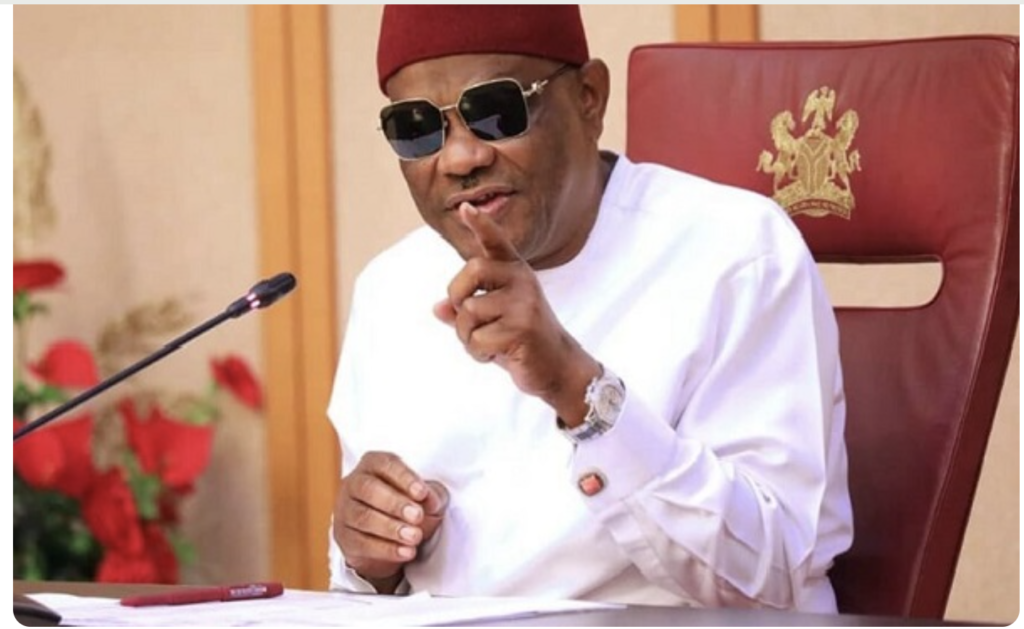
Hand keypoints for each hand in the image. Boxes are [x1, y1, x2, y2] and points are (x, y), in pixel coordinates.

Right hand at [333, 452, 447, 591]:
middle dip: (395, 503)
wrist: (390, 537)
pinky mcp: (344, 537)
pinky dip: (386, 549)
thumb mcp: (426, 497)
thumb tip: (431, 500)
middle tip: (417, 516)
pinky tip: (406, 552)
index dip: (404, 477)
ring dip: (391, 528)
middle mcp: (354, 483)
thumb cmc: (409, 505)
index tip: (422, 493)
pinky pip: (361, 543)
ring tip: (414, 537)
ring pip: (363, 517)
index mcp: (373, 464)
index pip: (385, 464)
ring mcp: (345, 510)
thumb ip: (432, 494)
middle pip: (368, 489)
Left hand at [434, 203, 599, 424]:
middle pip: (471, 271)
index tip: (466, 207)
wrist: (557, 367)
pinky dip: (478, 353)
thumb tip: (437, 308)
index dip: (481, 225)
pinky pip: (476, 339)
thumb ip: (465, 311)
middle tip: (469, 320)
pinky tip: (499, 355)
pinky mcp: (522, 328)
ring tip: (489, 344)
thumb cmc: (521, 341)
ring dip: (467, 336)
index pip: (496, 243)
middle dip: (457, 297)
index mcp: (515, 272)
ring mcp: (524, 303)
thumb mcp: (492, 321)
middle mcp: (522, 280)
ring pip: (468, 311)